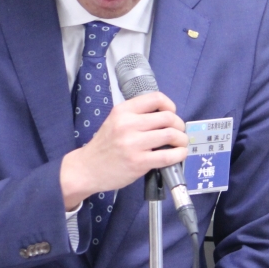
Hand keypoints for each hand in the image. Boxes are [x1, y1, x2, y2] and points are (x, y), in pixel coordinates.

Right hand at [60, 92, 187, 210]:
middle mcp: (128, 124)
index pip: (155, 98)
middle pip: (168, 117)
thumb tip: (165, 116)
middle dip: (179, 124)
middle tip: (178, 131)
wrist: (87, 169)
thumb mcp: (114, 121)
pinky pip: (167, 156)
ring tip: (180, 143)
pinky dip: (179, 154)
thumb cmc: (104, 146)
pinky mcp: (138, 162)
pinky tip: (178, 155)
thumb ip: (136, 115)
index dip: (170, 105)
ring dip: (181, 139)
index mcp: (122, 111)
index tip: (172, 113)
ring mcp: (133, 144)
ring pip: (171, 135)